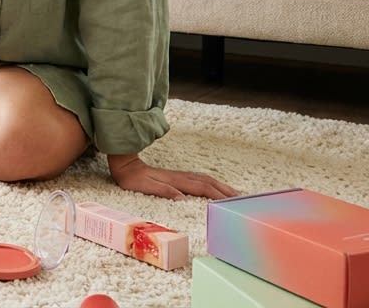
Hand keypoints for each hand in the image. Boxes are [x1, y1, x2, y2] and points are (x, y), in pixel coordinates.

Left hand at [107, 154, 238, 200]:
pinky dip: (213, 184)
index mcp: (177, 180)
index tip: (231, 202)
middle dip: (226, 190)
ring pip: (207, 180)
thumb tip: (182, 198)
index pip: (202, 188)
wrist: (126, 166)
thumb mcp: (146, 187)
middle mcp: (182, 176)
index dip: (217, 194)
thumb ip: (164, 191)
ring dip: (222, 186)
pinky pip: (200, 180)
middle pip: (209, 182)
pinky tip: (217, 188)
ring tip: (236, 194)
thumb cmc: (134, 179)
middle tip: (242, 199)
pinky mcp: (179, 177)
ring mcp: (181, 175)